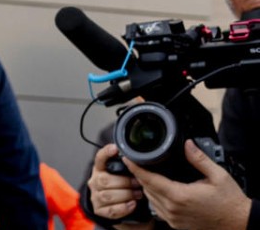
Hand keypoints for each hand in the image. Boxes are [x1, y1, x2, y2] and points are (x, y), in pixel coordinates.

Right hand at [88, 143, 151, 224]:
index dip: (106, 153)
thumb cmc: (123, 189)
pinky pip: (111, 210)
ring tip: (137, 194)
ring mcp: (95, 197)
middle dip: (124, 182)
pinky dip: (124, 208)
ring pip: (108, 195)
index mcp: (100, 170)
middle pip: (104, 180)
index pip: (99, 159)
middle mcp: (95, 182)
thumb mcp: (123, 176)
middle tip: (137, 183)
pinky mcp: (99, 210)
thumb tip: (138, 159)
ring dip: (126, 195)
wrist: (118, 208)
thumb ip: (127, 168)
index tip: (115, 148)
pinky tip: (132, 204)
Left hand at [127, 141, 251, 229]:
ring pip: (151, 200)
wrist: (238, 224)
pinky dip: (155, 199)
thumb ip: (200, 159)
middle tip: (137, 162)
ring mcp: (174, 219)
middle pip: (147, 189)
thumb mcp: (218, 176)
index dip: (135, 168)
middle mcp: (173, 209)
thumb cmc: (230, 202)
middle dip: (140, 175)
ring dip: (147, 187)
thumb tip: (188, 145)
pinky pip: (158, 210)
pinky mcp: (177, 225)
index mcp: (180, 196)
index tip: (127, 158)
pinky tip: (160, 190)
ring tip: (147, 174)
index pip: (149, 180)